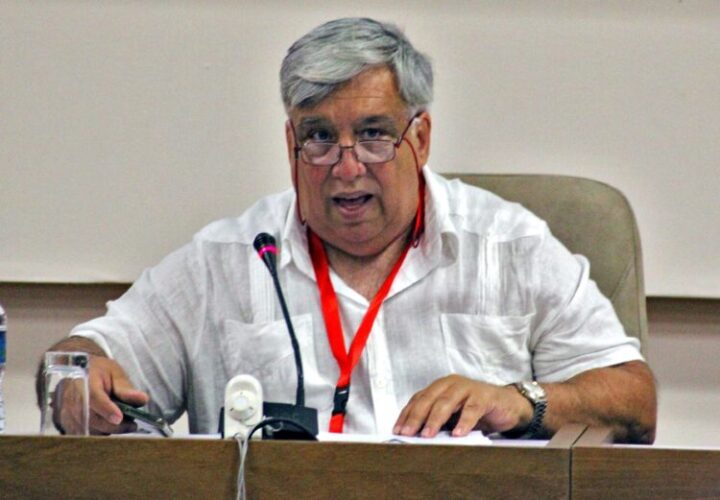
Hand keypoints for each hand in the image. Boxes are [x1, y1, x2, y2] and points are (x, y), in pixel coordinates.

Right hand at [52, 356, 148, 434]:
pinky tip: (107, 423)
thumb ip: (126, 388)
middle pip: (92, 419)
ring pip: (90, 430)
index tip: (120, 418)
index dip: (106, 409)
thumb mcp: (115, 373)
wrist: (77, 372)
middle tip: (132, 424)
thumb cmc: (98, 372)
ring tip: (119, 419)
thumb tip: (142, 399)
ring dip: (108, 429)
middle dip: (115, 425)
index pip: (93, 397)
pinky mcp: (67, 425)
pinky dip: (100, 432)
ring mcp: (66, 413)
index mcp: (84, 380)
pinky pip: (86, 435)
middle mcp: (71, 398)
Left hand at [392, 375, 531, 437]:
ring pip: (447, 402)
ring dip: (435, 419)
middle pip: (429, 399)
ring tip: (427, 435)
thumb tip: (416, 438)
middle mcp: (451, 384)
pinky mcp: (484, 396)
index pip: (418, 399)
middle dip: (416, 417)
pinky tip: (458, 434)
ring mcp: (467, 388)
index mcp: (440, 387)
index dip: (407, 415)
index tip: (397, 431)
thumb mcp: (453, 415)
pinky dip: (464, 421)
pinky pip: (472, 409)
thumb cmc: (475, 410)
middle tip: (408, 433)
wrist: (507, 405)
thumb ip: (437, 421)